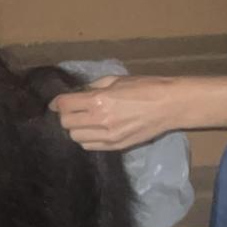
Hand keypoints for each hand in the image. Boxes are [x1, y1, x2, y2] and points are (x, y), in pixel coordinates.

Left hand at [50, 74, 182, 150]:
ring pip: (75, 137)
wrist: (170, 106)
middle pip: (66, 123)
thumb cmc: (145, 87)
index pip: (64, 105)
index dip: (57, 103)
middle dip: (65, 115)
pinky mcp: (116, 146)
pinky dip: (86, 138)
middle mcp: (100, 120)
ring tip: (84, 121)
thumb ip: (93, 87)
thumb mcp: (116, 80)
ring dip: (75, 128)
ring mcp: (108, 137)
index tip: (57, 102)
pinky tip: (94, 130)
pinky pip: (89, 146)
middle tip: (73, 110)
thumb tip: (77, 93)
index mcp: (99, 100)